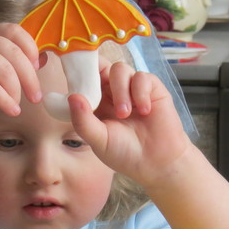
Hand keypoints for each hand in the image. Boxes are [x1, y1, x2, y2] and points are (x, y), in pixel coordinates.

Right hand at [0, 23, 43, 129]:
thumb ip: (15, 67)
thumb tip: (43, 59)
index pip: (14, 31)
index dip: (30, 48)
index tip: (37, 70)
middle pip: (13, 51)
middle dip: (29, 77)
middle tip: (36, 98)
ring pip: (2, 68)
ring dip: (16, 90)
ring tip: (17, 106)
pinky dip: (3, 99)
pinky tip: (11, 110)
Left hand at [68, 61, 193, 189]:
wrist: (156, 162)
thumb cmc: (125, 153)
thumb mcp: (98, 140)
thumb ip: (83, 121)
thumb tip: (72, 97)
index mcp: (96, 103)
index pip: (84, 78)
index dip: (79, 72)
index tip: (75, 75)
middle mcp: (112, 93)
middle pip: (101, 66)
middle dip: (98, 75)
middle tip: (100, 96)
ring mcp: (131, 89)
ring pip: (120, 69)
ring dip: (120, 91)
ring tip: (125, 114)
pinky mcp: (151, 88)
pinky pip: (142, 77)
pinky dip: (140, 92)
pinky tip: (144, 111)